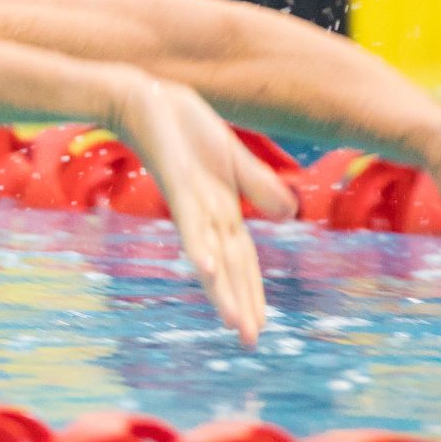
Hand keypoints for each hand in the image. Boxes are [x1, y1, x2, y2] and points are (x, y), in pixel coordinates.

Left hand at [111, 75, 298, 346]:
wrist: (149, 98)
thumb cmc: (185, 129)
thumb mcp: (234, 156)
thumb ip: (259, 186)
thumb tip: (291, 216)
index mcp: (220, 211)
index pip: (241, 260)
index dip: (251, 292)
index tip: (259, 328)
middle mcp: (203, 214)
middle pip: (226, 266)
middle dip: (237, 303)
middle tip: (248, 343)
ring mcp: (189, 200)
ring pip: (208, 251)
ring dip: (219, 287)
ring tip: (231, 322)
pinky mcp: (176, 181)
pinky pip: (190, 218)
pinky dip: (199, 242)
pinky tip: (205, 266)